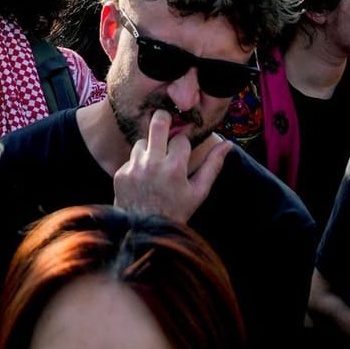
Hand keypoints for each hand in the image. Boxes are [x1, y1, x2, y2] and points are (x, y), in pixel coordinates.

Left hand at [112, 109, 229, 223]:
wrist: (145, 230)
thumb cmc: (176, 211)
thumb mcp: (198, 192)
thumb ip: (212, 166)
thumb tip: (228, 144)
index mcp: (174, 168)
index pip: (181, 138)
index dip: (183, 142)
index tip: (183, 148)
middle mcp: (153, 164)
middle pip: (157, 123)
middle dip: (163, 118)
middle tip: (165, 119)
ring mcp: (134, 168)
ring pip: (141, 141)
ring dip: (149, 148)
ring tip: (155, 164)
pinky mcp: (121, 173)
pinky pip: (130, 159)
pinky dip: (137, 165)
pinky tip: (143, 179)